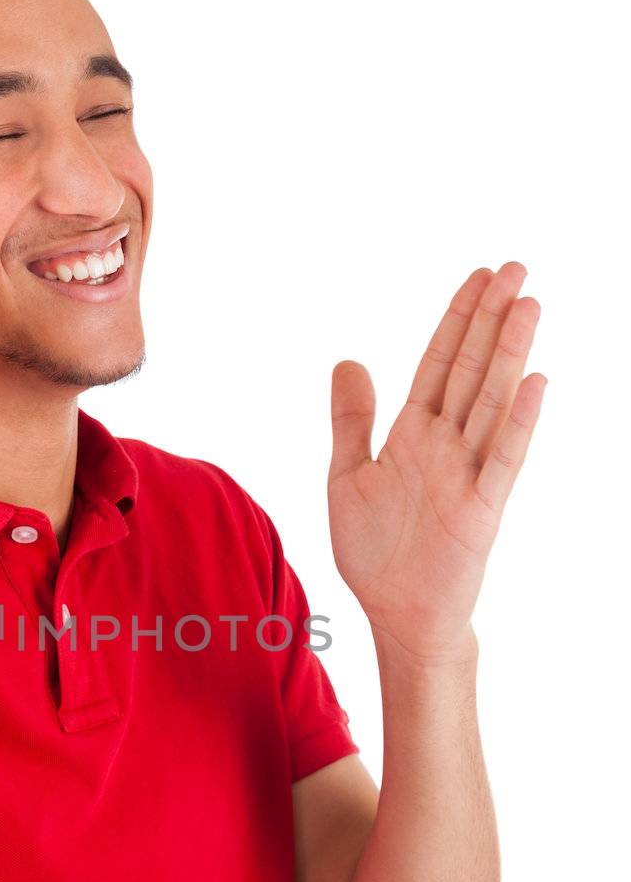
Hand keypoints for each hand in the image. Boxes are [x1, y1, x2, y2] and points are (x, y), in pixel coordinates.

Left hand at [328, 262, 545, 662]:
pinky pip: (503, 459)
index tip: (479, 276)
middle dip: (490, 318)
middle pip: (470, 369)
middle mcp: (445, 446)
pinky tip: (535, 380)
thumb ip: (351, 419)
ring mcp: (468, 474)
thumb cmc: (376, 551)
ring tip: (529, 304)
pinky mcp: (481, 510)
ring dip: (509, 353)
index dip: (456, 319)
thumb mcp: (347, 475)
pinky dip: (518, 422)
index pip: (439, 363)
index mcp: (413, 435)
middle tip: (516, 267)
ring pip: (491, 401)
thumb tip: (349, 360)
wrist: (396, 614)